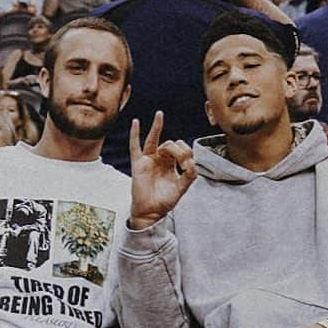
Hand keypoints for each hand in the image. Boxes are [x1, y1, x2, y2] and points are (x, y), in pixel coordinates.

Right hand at [128, 111, 196, 228]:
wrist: (151, 212)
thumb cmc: (164, 201)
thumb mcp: (181, 188)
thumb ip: (190, 176)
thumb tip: (192, 162)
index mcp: (171, 164)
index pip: (180, 150)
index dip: (186, 153)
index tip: (188, 166)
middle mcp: (160, 159)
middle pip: (170, 144)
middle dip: (178, 149)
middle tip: (182, 160)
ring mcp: (148, 160)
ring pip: (154, 140)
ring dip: (157, 127)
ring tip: (160, 114)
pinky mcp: (138, 164)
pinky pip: (135, 146)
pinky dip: (134, 134)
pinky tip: (136, 122)